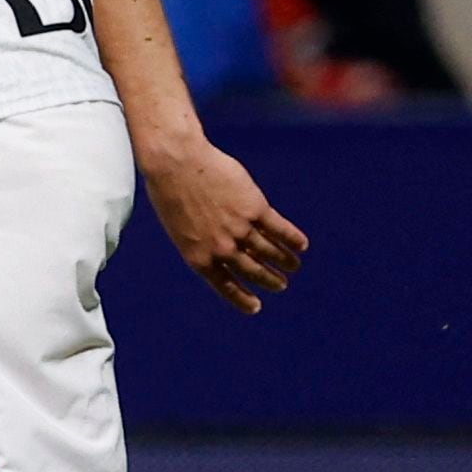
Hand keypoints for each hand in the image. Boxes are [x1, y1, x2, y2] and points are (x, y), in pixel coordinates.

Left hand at [142, 135, 306, 312]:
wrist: (176, 164)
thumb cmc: (170, 192)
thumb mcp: (180, 227)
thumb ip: (202, 241)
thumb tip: (226, 249)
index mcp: (198, 256)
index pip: (225, 285)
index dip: (242, 298)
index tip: (255, 307)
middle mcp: (222, 248)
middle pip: (253, 271)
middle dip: (269, 281)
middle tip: (281, 285)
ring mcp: (240, 229)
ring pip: (270, 252)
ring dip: (285, 262)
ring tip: (293, 267)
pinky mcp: (255, 208)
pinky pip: (280, 229)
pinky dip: (293, 239)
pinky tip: (301, 245)